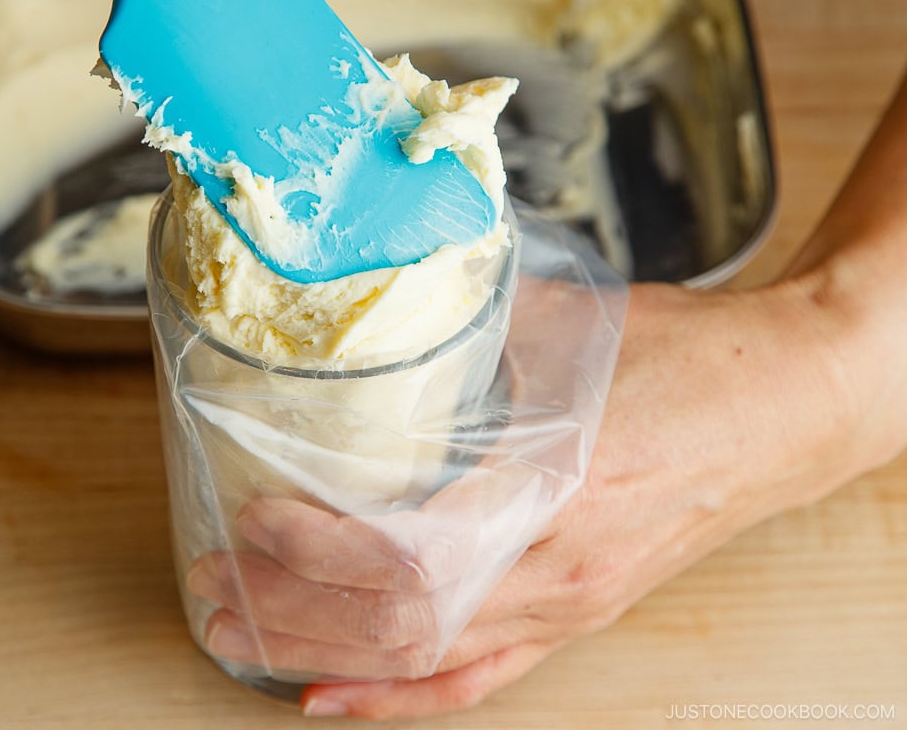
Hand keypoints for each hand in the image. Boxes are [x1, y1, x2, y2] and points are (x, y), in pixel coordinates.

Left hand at [187, 280, 873, 718]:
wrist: (785, 406)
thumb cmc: (691, 359)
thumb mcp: (568, 323)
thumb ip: (464, 321)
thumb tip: (372, 306)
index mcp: (557, 489)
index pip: (414, 554)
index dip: (320, 548)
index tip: (254, 516)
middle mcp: (559, 569)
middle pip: (402, 624)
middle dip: (293, 611)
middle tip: (213, 584)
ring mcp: (568, 604)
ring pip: (427, 660)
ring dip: (324, 653)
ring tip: (241, 633)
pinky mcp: (575, 613)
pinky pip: (477, 677)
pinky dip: (398, 698)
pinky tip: (332, 696)